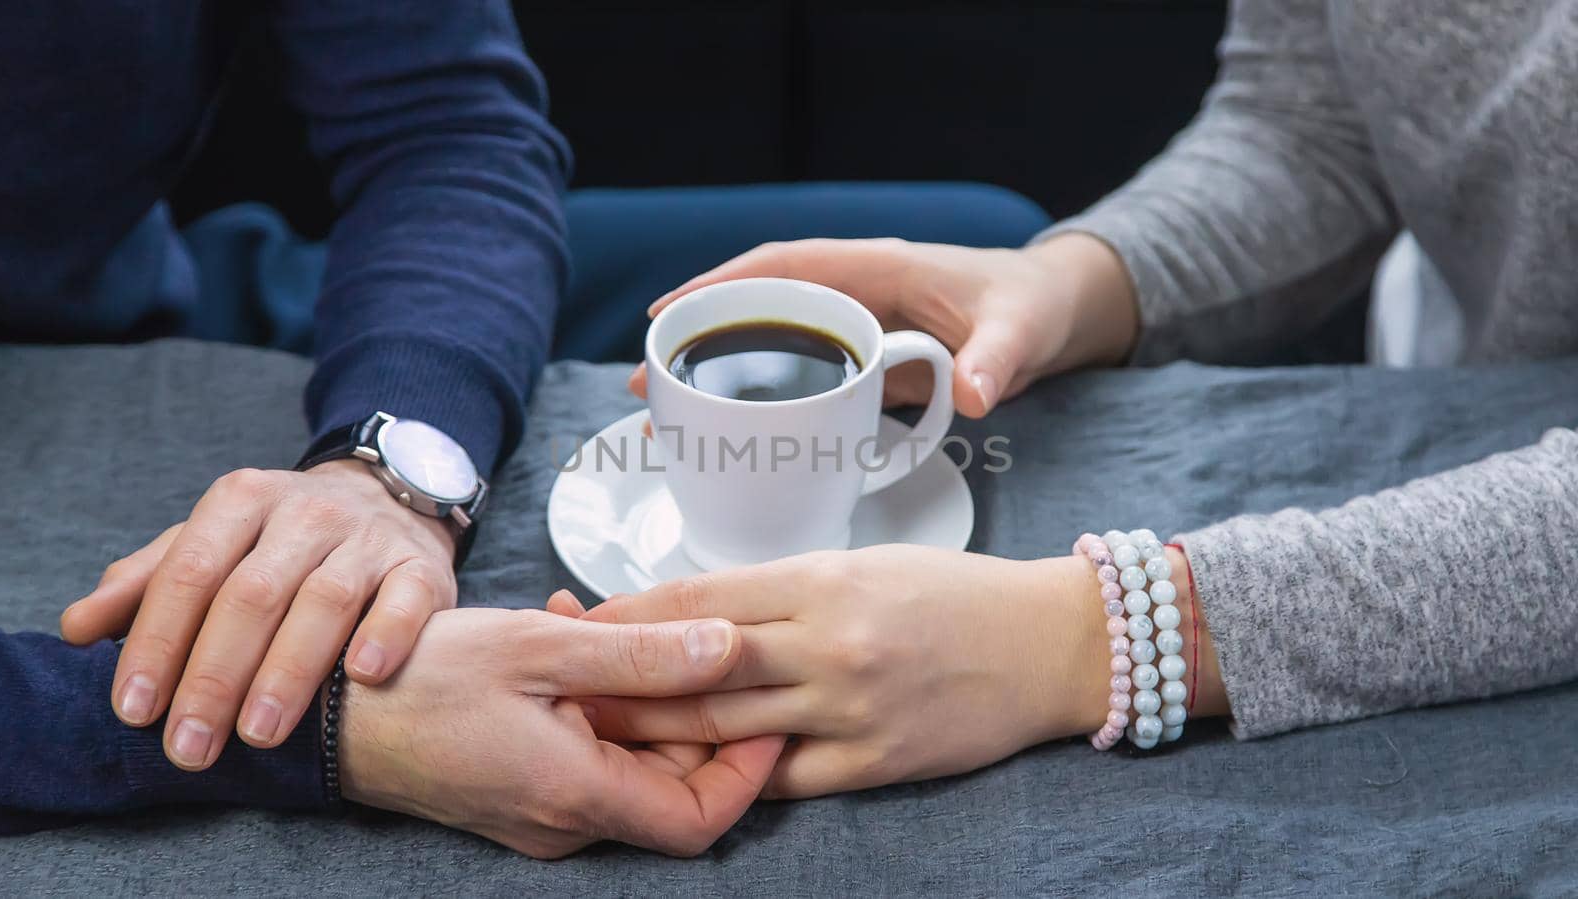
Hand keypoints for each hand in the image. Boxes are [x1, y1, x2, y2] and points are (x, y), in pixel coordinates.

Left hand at [60, 460, 458, 770]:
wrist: (390, 500)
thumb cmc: (283, 541)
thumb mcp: (213, 544)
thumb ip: (149, 584)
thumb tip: (76, 629)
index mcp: (242, 501)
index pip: (190, 572)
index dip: (159, 642)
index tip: (134, 710)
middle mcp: (306, 512)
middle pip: (252, 593)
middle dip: (214, 676)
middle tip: (189, 746)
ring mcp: (369, 538)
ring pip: (324, 600)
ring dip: (288, 672)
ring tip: (258, 735)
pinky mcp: (423, 567)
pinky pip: (407, 599)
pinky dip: (386, 635)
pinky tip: (364, 676)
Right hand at [338, 605, 782, 858]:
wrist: (324, 711)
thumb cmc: (419, 678)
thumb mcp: (541, 648)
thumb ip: (642, 653)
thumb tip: (730, 648)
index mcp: (576, 794)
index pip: (699, 820)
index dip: (748, 772)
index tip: (767, 712)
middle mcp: (563, 820)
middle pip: (670, 785)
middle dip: (690, 711)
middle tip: (677, 636)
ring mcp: (540, 811)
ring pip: (629, 761)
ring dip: (637, 694)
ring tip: (607, 623)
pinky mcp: (521, 791)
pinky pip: (587, 753)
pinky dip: (598, 700)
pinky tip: (572, 635)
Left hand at [577, 546, 1222, 797]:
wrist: (1048, 643)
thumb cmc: (953, 591)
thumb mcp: (864, 563)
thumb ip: (785, 589)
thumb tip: (702, 611)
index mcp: (820, 580)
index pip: (695, 599)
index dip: (625, 613)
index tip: (575, 619)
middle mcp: (827, 642)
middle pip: (692, 668)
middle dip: (617, 678)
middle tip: (557, 686)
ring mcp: (850, 707)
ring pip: (723, 726)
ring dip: (655, 732)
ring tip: (598, 735)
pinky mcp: (875, 761)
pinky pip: (781, 776)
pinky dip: (731, 775)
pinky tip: (689, 775)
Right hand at [627, 233, 1138, 416]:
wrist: (1059, 317)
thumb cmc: (1035, 307)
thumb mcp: (1022, 330)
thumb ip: (998, 358)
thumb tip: (973, 394)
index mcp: (879, 268)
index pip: (783, 267)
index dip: (720, 287)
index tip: (665, 313)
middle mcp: (856, 294)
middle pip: (759, 308)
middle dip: (697, 338)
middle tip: (645, 382)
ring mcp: (856, 328)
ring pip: (771, 344)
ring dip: (720, 373)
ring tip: (666, 413)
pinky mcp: (864, 362)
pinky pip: (801, 374)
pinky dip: (763, 399)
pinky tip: (731, 433)